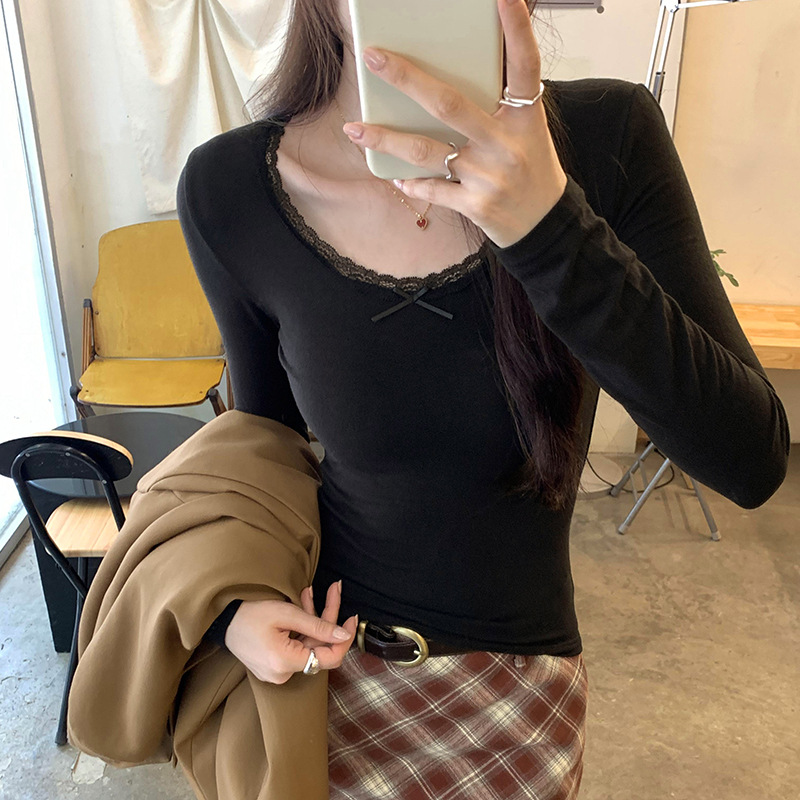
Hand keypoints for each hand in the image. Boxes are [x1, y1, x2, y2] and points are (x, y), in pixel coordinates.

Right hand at [224, 581, 357, 683]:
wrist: (222, 622)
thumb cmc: (250, 615)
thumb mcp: (286, 614)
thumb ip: (318, 625)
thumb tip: (344, 634)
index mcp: (286, 662)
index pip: (329, 658)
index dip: (344, 639)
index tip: (352, 617)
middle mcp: (283, 674)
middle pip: (319, 647)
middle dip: (328, 618)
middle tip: (333, 590)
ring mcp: (278, 672)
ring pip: (309, 645)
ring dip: (313, 619)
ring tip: (311, 592)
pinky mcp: (275, 666)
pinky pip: (297, 647)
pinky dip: (302, 628)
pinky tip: (302, 605)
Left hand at [341, 0, 567, 247]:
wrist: (545, 226)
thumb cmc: (530, 168)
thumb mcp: (527, 131)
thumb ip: (499, 103)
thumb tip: (451, 75)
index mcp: (525, 117)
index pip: (524, 66)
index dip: (517, 29)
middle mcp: (505, 144)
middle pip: (449, 104)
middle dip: (407, 79)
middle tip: (373, 57)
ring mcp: (489, 176)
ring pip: (427, 151)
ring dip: (386, 140)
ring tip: (355, 129)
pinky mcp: (476, 206)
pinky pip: (433, 190)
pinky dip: (411, 183)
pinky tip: (393, 176)